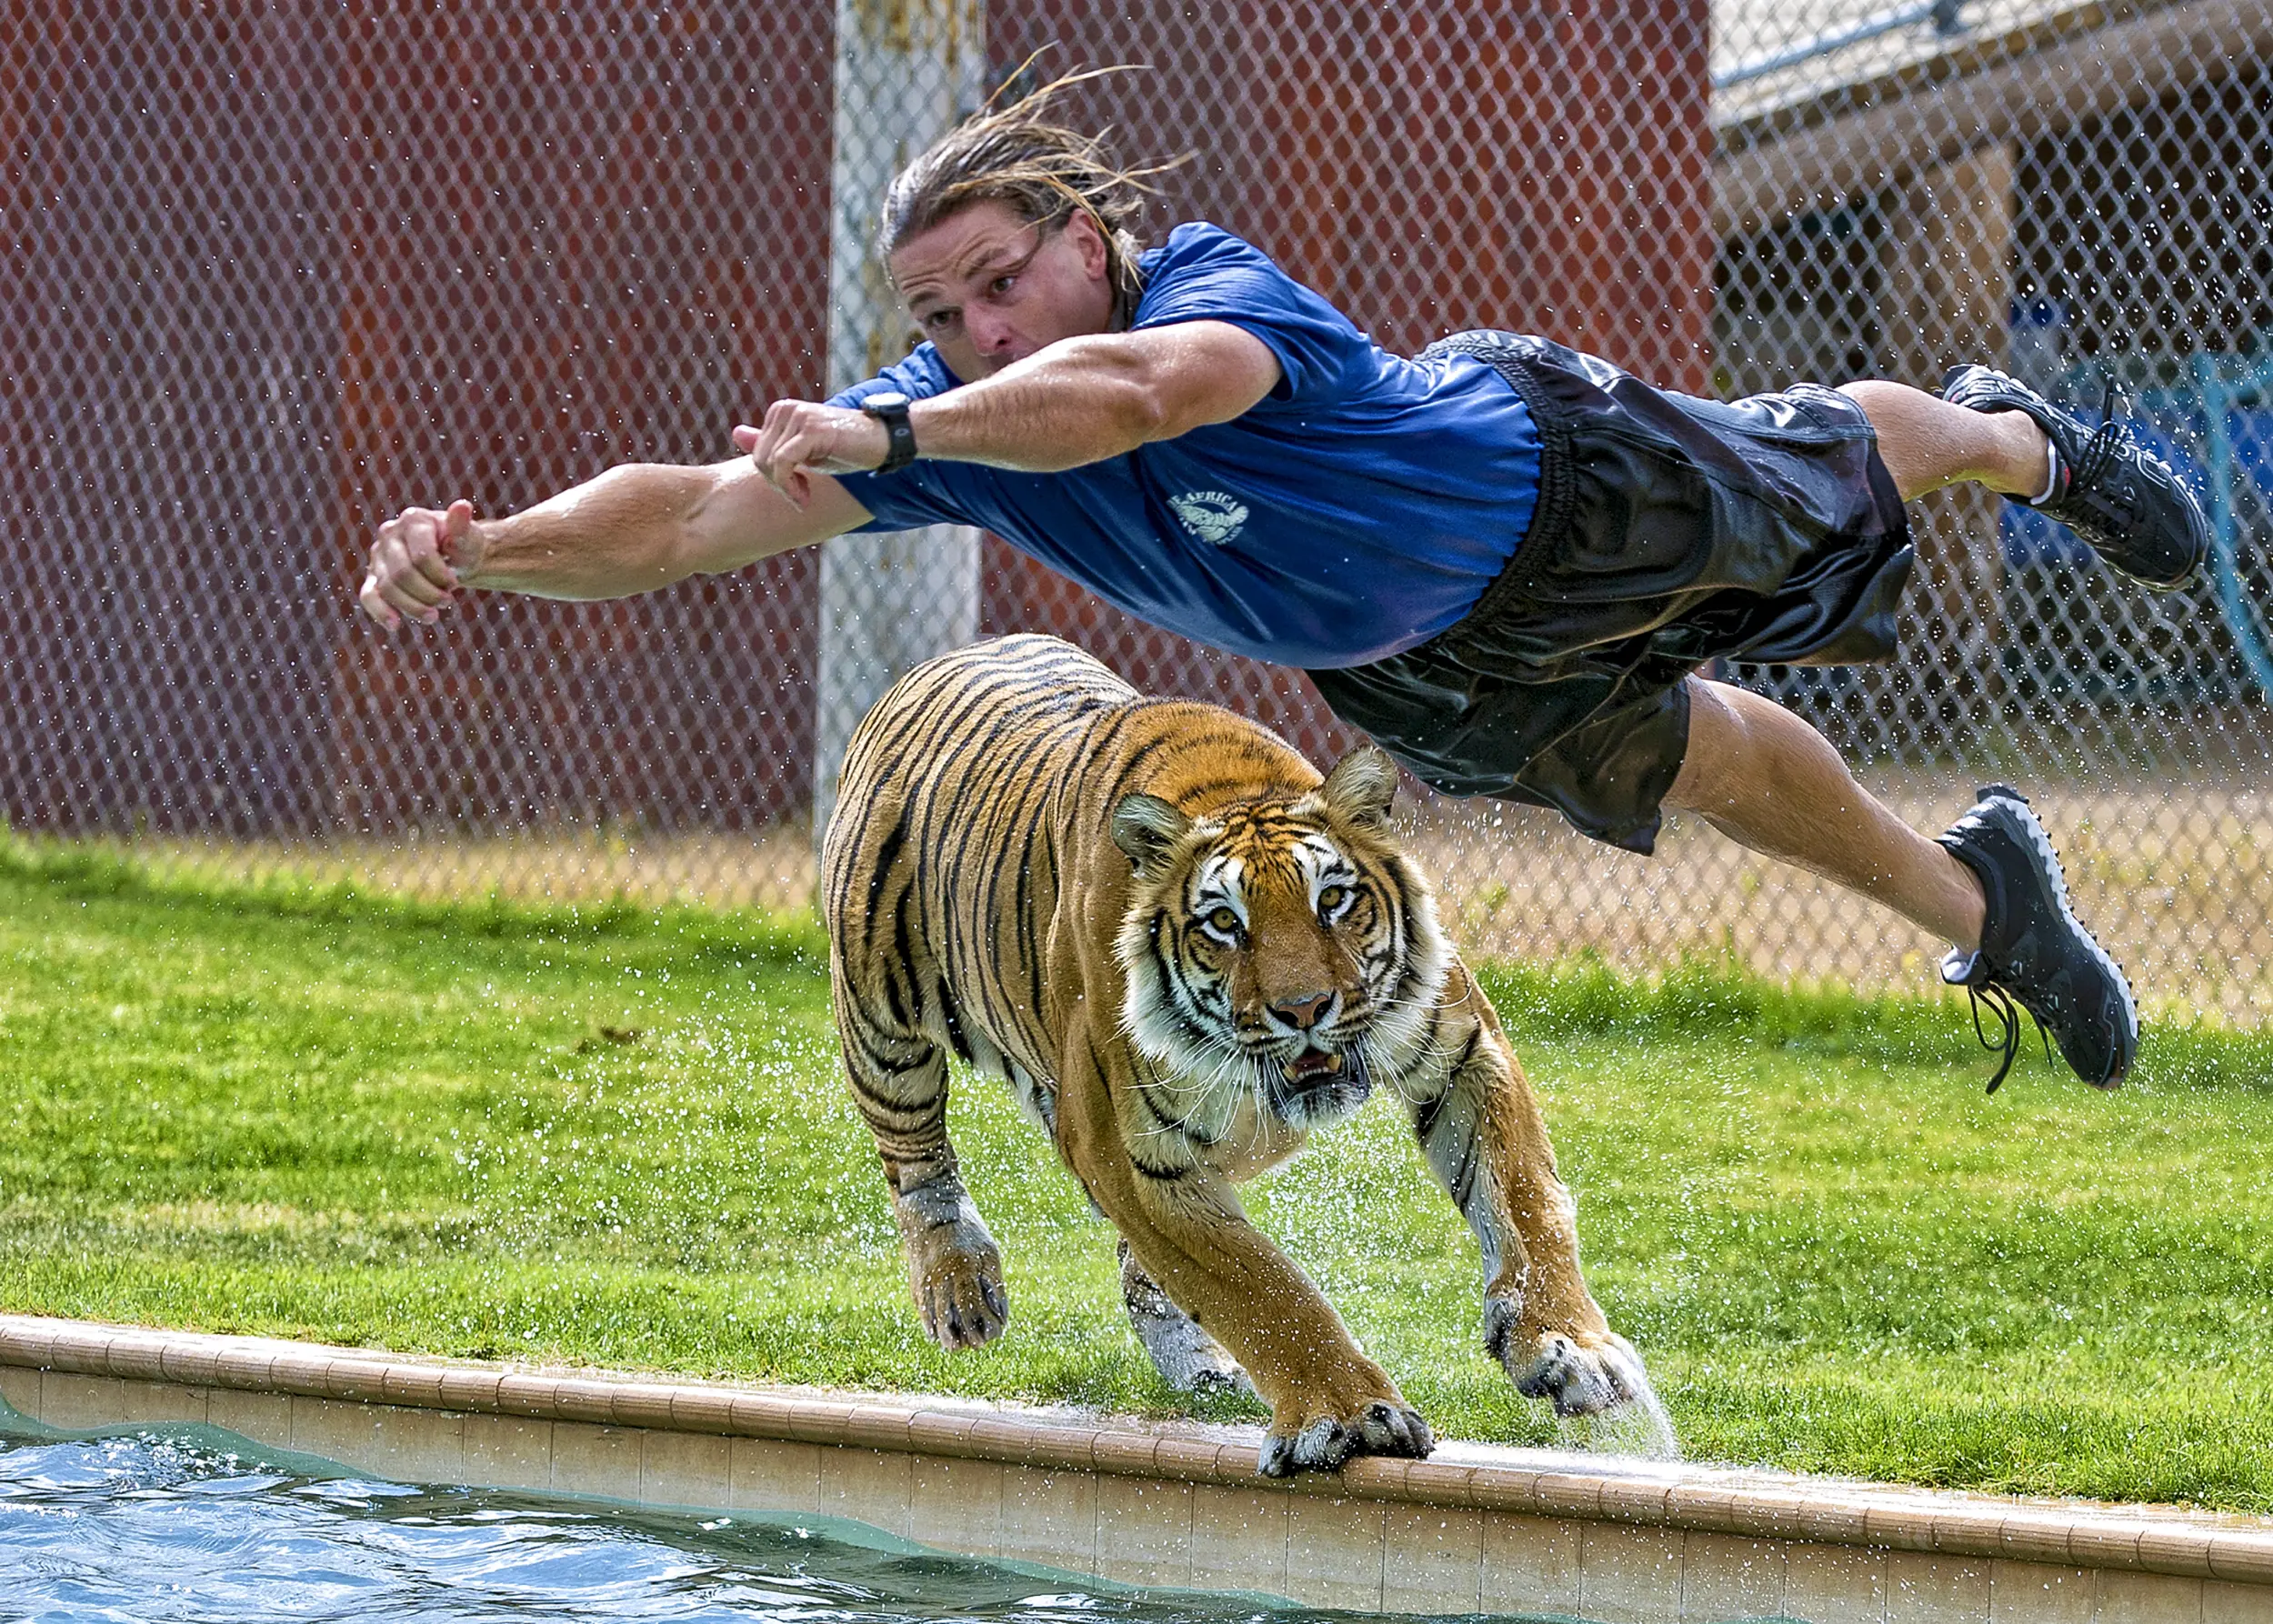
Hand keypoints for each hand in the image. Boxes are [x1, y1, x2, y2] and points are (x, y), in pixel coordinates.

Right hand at [361, 498, 483, 628]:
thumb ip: (462, 527)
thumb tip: (462, 506)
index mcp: (413, 520)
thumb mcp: (468, 539)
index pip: (422, 556)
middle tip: (447, 601)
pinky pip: (369, 595)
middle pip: (402, 574)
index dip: (439, 576)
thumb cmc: (462, 547)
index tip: (455, 584)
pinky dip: (380, 611)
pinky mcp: (373, 576)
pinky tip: (394, 625)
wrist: (454, 558)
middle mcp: (390, 534)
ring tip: (433, 615)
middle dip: (427, 593)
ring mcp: (378, 555)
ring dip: (412, 606)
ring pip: (387, 588)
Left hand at [732, 401, 889, 508]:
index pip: (757, 453)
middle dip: (777, 486)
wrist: (885, 441)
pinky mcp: (810, 429)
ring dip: (786, 490)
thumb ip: (771, 443)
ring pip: (768, 463)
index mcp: (781, 411)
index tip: (797, 491)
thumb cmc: (847, 449)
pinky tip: (805, 499)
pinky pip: (782, 464)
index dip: (772, 479)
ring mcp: (797, 416)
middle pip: (758, 459)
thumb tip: (735, 433)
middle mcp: (785, 409)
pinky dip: (790, 488)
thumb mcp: (805, 451)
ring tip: (805, 498)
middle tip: (801, 498)